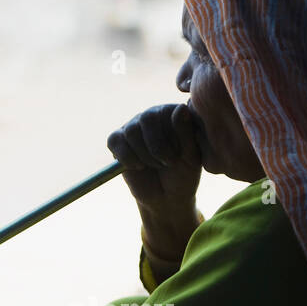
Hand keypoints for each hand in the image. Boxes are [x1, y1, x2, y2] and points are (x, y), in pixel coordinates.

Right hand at [108, 103, 205, 263]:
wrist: (166, 197)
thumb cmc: (183, 175)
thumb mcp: (191, 156)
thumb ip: (186, 132)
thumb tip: (180, 108)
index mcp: (173, 114)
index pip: (168, 112)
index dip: (173, 137)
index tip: (181, 156)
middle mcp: (152, 115)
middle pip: (147, 118)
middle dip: (158, 146)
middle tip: (168, 164)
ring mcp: (134, 127)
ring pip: (131, 131)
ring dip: (145, 155)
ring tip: (155, 166)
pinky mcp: (118, 141)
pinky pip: (115, 141)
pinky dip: (127, 158)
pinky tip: (139, 167)